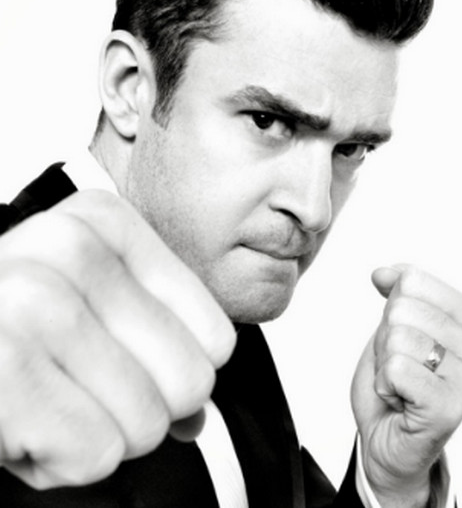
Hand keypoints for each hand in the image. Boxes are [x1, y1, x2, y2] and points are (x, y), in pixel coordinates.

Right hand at [0, 191, 234, 488]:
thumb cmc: (11, 332)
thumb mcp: (92, 313)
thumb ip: (158, 351)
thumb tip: (196, 418)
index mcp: (108, 224)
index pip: (216, 339)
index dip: (176, 374)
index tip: (129, 366)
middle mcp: (72, 249)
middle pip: (190, 382)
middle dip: (144, 411)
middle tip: (86, 391)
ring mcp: (34, 302)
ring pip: (148, 424)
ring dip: (101, 435)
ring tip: (50, 401)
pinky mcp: (3, 365)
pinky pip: (95, 454)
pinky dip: (63, 460)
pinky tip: (26, 423)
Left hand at [351, 265, 461, 505]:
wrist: (386, 436)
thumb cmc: (397, 378)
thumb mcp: (394, 322)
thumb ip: (396, 289)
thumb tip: (383, 273)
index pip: (414, 281)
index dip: (391, 307)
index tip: (403, 338)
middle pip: (402, 309)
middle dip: (386, 339)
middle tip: (400, 367)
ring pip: (398, 338)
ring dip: (384, 364)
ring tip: (402, 385)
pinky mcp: (450, 410)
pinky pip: (396, 368)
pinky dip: (384, 384)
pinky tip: (400, 401)